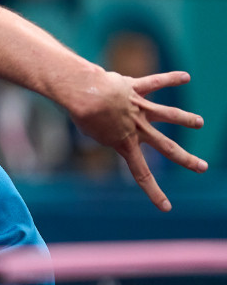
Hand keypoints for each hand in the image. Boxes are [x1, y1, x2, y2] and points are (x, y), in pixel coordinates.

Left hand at [69, 70, 206, 210]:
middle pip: (167, 147)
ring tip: (199, 122)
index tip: (166, 207)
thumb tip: (107, 125)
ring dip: (185, 119)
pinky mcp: (136, 88)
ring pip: (169, 115)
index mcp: (125, 143)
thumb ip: (104, 132)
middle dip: (186, 159)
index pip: (141, 174)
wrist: (84, 93)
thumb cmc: (81, 114)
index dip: (154, 192)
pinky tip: (186, 77)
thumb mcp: (90, 132)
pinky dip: (171, 78)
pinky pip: (156, 82)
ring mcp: (140, 108)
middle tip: (202, 167)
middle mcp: (137, 128)